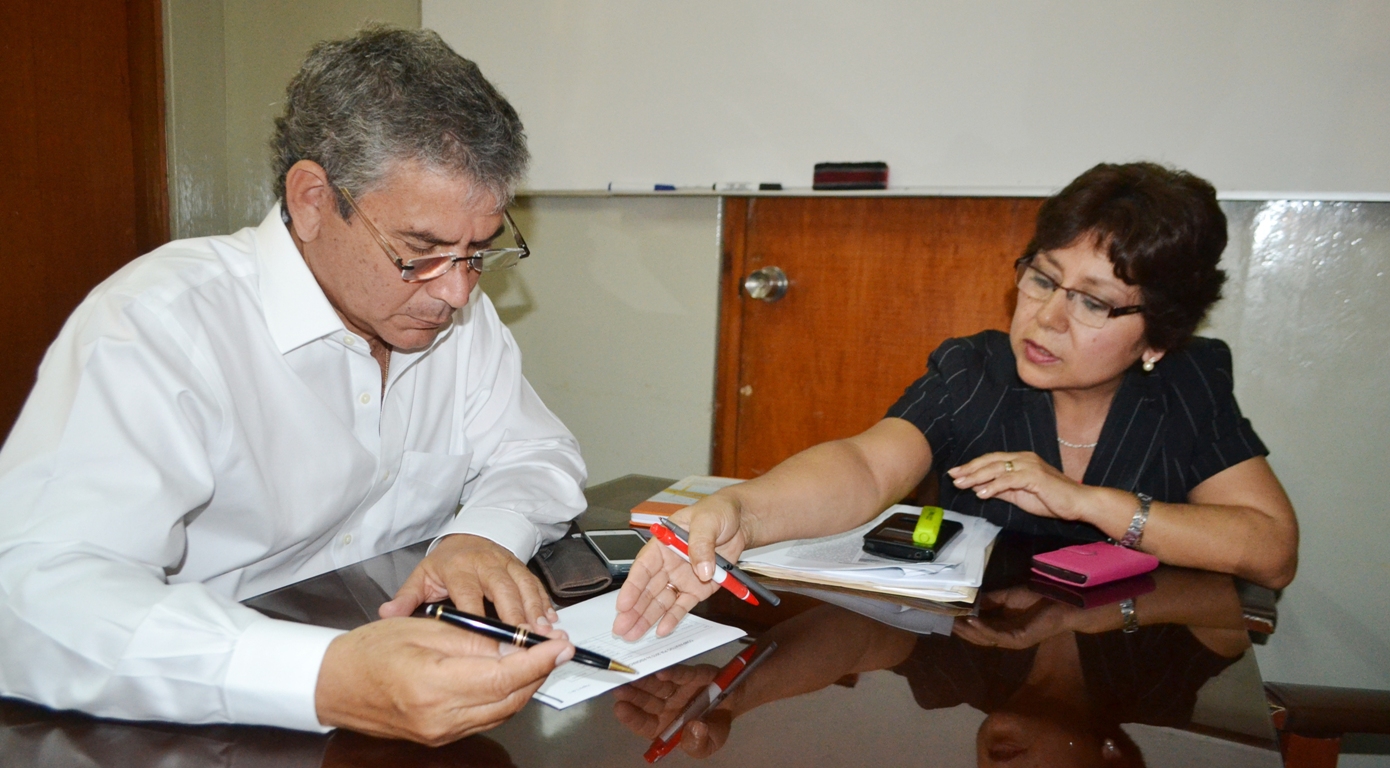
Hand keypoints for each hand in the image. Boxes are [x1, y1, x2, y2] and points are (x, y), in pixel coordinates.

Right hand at [315, 616, 572, 744]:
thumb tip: (516, 644)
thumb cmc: (370, 651)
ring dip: (526, 685)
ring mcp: (441, 733)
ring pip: (503, 712)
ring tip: (537, 656)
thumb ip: (474, 639)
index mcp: (434, 686)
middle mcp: (441, 718)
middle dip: (539, 672)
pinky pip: (486, 718)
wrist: (333, 684)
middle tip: (556, 646)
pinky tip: (510, 675)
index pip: (504, 677)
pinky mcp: (440, 737)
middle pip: (510, 699)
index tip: (561, 645)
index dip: (538, 661)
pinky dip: (504, 697)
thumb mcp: (424, 628)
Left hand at [379, 534, 557, 627]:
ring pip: (524, 586)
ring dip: (535, 609)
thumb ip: (406, 597)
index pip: (469, 594)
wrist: (468, 537)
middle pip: (503, 589)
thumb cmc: (445, 564)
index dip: (479, 617)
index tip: (484, 643)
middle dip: (516, 615)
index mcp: (458, 568)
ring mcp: (506, 564)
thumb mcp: (421, 577)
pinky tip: (552, 620)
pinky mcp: (521, 567)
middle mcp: (485, 564)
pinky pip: (536, 584)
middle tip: (525, 640)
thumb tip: (386, 614)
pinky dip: (544, 602)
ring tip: (543, 632)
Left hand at [612, 664, 732, 758]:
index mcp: (665, 725)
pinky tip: (660, 672)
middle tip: (619, 690)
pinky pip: (682, 674)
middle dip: (633, 696)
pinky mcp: (693, 675)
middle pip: (647, 701)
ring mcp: (678, 688)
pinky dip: (672, 673)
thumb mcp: (707, 744)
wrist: (734, 703)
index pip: (645, 722)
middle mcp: (667, 705)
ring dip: (646, 682)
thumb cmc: (714, 727)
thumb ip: (698, 744)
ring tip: (633, 678)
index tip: (620, 709)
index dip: (632, 717)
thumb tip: (694, 729)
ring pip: (659, 685)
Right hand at [613, 494, 751, 639]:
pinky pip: (682, 605)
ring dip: (647, 618)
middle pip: (647, 589)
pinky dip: (673, 618)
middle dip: (633, 610)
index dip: (632, 587)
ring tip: (633, 635)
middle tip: (621, 628)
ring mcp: (682, 578)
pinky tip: (662, 630)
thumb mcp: (707, 521)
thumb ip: (702, 544)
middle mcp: (668, 564)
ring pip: (661, 601)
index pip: (643, 567)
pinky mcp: (697, 588)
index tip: (623, 604)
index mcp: (663, 543)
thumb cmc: (717, 513)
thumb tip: (702, 569)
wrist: (740, 521)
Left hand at [946, 451, 1089, 520]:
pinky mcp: (1035, 476)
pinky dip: (994, 486)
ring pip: (997, 468)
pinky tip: (982, 493)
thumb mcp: (1020, 495)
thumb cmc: (1052, 500)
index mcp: (1021, 460)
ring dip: (977, 477)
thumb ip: (1002, 490)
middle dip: (970, 469)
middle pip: (991, 461)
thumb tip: (980, 488)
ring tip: (962, 485)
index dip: (973, 466)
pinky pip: (1009, 480)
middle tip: (953, 476)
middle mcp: (1024, 458)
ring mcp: (1030, 466)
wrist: (1078, 503)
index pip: (992, 460)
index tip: (956, 473)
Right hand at [950, 586, 1077, 648]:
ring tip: (954, 621)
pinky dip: (983, 629)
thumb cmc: (1038, 598)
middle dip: (962, 629)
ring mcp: (1013, 640)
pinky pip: (997, 635)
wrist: (1062, 602)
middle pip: (978, 636)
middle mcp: (1006, 636)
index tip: (947, 615)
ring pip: (985, 638)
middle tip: (944, 620)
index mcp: (1003, 627)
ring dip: (968, 630)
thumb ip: (991, 600)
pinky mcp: (1019, 639)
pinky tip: (971, 621)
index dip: (963, 623)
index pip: (979, 628)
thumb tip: (970, 601)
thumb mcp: (1008, 596)